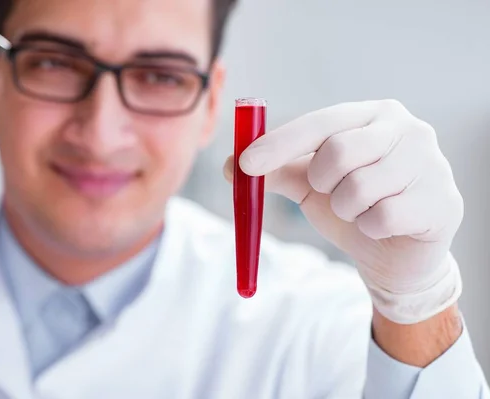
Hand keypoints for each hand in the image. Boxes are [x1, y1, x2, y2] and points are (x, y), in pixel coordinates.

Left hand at [223, 100, 463, 323]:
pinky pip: (383, 218)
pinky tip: (385, 226)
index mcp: (372, 115)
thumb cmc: (353, 207)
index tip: (246, 164)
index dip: (279, 143)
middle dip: (322, 183)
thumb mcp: (310, 186)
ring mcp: (431, 163)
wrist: (395, 254)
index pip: (320, 122)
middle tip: (331, 192)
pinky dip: (370, 228)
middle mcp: (407, 128)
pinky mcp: (443, 201)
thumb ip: (277, 171)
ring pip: (359, 189)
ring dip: (347, 209)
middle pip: (338, 152)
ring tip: (363, 210)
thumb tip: (231, 163)